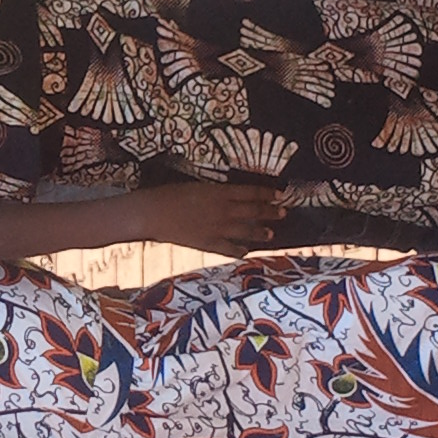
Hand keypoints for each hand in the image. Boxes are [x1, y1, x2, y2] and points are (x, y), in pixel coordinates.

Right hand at [140, 180, 281, 255]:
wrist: (153, 213)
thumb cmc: (170, 193)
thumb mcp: (196, 186)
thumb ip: (215, 192)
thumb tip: (229, 195)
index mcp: (220, 192)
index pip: (251, 192)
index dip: (267, 193)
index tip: (280, 193)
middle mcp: (224, 210)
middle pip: (254, 211)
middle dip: (271, 212)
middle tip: (284, 212)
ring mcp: (218, 228)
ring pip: (246, 231)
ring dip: (260, 232)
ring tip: (271, 234)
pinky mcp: (209, 243)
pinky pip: (230, 249)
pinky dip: (240, 250)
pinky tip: (246, 251)